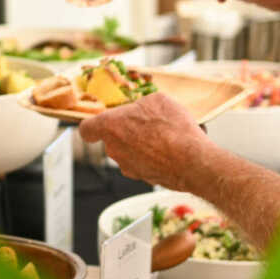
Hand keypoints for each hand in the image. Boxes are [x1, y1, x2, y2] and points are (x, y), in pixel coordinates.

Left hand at [78, 93, 212, 190]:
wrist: (193, 162)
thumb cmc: (173, 129)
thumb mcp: (157, 100)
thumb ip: (141, 105)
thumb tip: (142, 108)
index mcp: (110, 127)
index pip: (87, 129)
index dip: (93, 125)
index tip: (100, 121)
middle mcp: (114, 149)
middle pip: (113, 138)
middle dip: (127, 130)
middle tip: (147, 122)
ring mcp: (128, 166)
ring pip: (129, 151)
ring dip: (142, 144)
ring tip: (164, 136)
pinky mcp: (143, 178)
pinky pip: (144, 163)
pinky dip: (153, 157)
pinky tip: (171, 149)